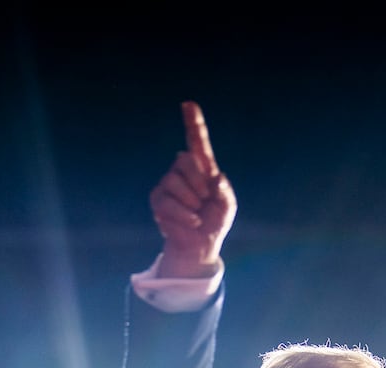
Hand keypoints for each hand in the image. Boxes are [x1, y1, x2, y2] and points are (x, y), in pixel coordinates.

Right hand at [150, 101, 236, 278]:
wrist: (200, 245)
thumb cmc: (214, 222)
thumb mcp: (227, 207)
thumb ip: (225, 191)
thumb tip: (216, 177)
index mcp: (203, 167)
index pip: (196, 141)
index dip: (193, 122)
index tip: (188, 104)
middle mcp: (182, 170)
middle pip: (186, 160)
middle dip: (199, 182)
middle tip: (205, 200)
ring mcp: (167, 184)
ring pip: (174, 180)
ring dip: (191, 201)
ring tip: (197, 212)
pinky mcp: (157, 199)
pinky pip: (167, 202)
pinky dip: (184, 215)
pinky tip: (192, 221)